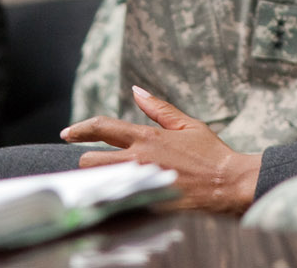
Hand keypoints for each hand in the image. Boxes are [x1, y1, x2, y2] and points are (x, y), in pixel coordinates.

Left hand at [61, 86, 260, 213]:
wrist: (229, 185)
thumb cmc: (211, 153)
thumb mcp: (187, 124)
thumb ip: (159, 108)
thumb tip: (136, 91)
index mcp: (147, 137)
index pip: (102, 127)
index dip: (80, 128)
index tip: (67, 133)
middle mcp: (139, 159)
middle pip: (90, 160)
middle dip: (88, 161)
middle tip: (95, 164)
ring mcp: (141, 184)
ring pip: (98, 182)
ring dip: (97, 180)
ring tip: (104, 182)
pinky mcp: (145, 205)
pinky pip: (115, 203)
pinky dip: (111, 200)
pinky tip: (117, 200)